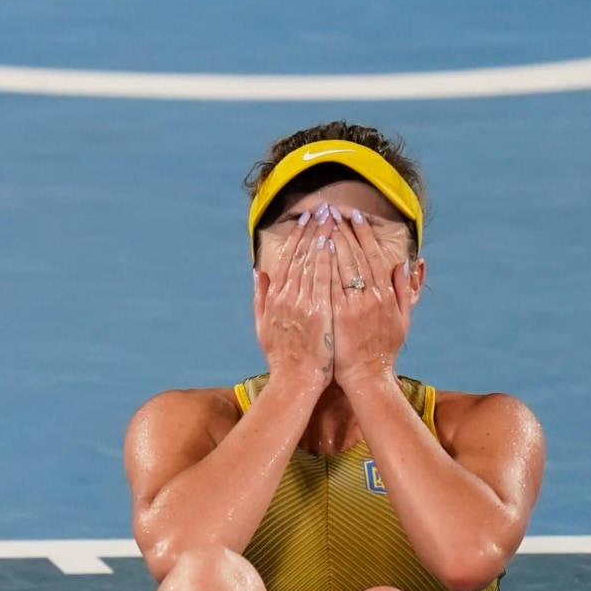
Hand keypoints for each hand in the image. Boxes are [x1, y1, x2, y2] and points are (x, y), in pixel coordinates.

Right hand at [254, 214, 334, 386]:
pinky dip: (326, 259)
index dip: (298, 237)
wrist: (295, 381)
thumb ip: (260, 297)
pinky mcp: (317, 312)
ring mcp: (301, 303)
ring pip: (311, 262)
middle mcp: (286, 297)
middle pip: (301, 255)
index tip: (307, 220)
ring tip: (332, 217)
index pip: (287, 259)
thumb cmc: (283, 357)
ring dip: (322, 237)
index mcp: (275, 298)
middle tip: (322, 208)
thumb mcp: (263, 326)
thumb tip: (258, 272)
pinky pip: (323, 279)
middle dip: (312, 230)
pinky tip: (332, 242)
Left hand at [328, 208, 412, 390]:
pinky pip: (329, 286)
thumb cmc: (384, 350)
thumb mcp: (402, 319)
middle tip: (334, 211)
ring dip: (332, 242)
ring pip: (342, 266)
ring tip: (322, 222)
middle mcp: (371, 297)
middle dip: (344, 231)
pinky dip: (324, 267)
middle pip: (355, 256)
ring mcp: (353, 306)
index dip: (363, 235)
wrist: (368, 377)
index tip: (354, 217)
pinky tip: (315, 250)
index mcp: (386, 295)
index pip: (372, 256)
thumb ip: (404, 291)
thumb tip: (403, 265)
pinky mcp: (338, 317)